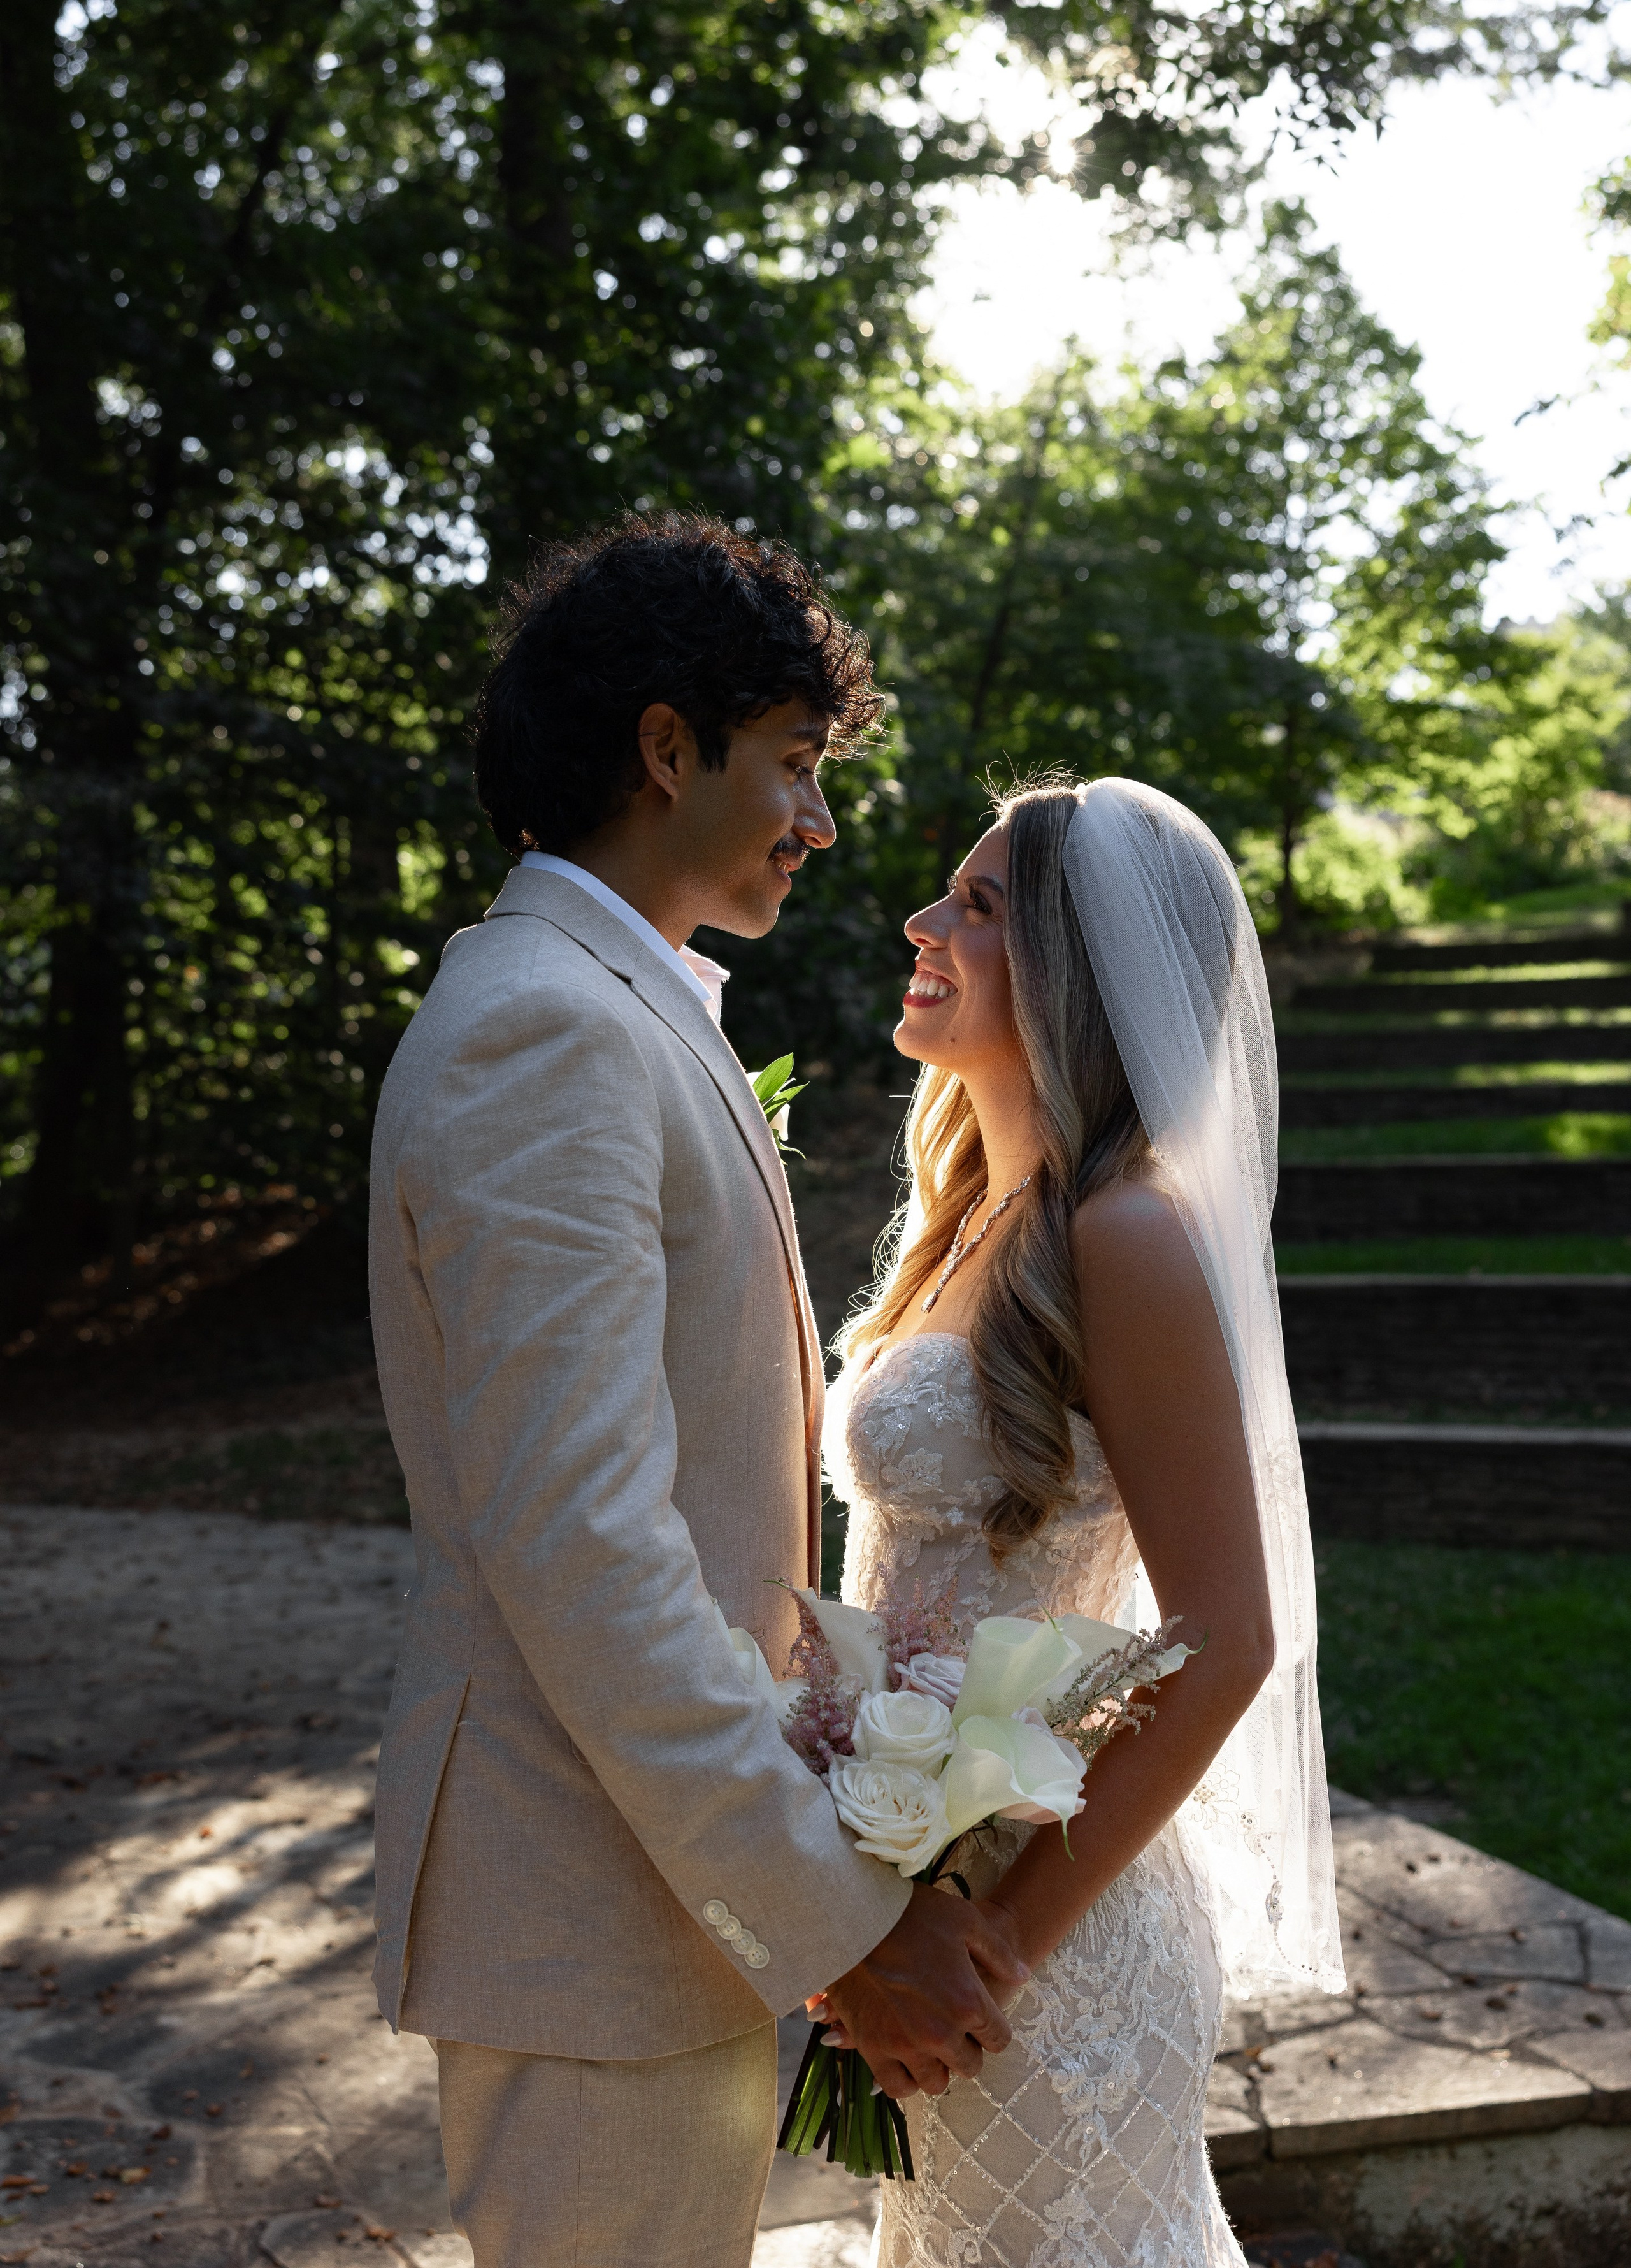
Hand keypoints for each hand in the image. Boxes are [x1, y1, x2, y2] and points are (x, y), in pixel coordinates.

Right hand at [809, 1889, 1027, 2101]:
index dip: (993, 2028)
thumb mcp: (966, 1920)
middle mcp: (940, 2033)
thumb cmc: (913, 1913)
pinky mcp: (872, 2047)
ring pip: (936, 2082)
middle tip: (954, 2027)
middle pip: (969, 2066)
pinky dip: (905, 2078)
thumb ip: (999, 1954)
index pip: (998, 2040)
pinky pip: (897, 2087)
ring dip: (938, 2066)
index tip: (980, 2016)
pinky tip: (905, 2058)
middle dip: (967, 2048)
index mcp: (968, 2003)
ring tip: (929, 2044)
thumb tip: (1023, 1976)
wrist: (854, 1916)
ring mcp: (905, 2045)